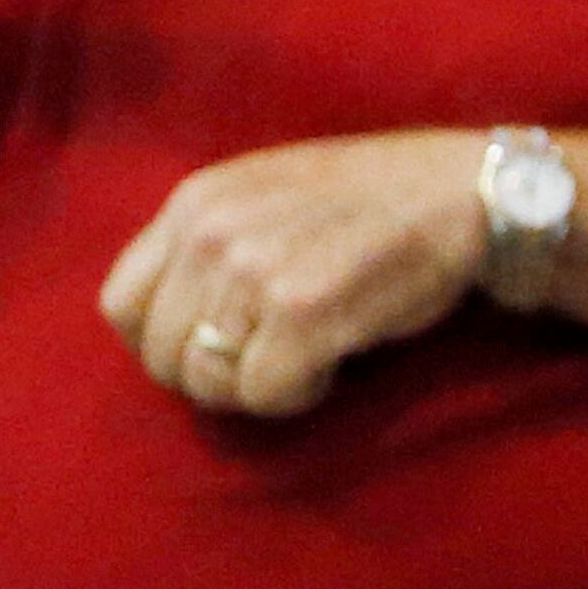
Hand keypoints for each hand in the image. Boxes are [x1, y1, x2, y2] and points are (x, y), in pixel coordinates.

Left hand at [98, 129, 493, 416]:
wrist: (465, 193)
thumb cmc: (375, 203)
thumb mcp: (268, 197)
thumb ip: (210, 242)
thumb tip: (167, 320)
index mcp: (195, 201)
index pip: (122, 307)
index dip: (169, 343)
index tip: (225, 344)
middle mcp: (212, 231)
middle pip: (162, 357)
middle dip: (215, 376)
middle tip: (276, 358)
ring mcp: (255, 271)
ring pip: (208, 382)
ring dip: (259, 386)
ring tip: (308, 352)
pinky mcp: (303, 312)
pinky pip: (263, 393)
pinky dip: (298, 395)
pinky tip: (334, 362)